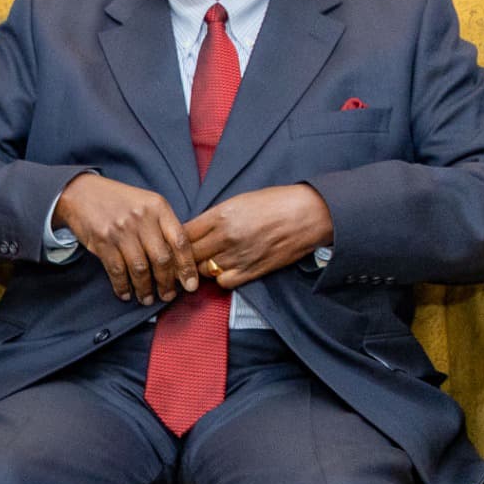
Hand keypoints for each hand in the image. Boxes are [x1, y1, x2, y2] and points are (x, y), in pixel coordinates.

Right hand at [53, 173, 196, 302]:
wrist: (82, 192)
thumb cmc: (119, 201)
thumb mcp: (147, 204)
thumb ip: (163, 225)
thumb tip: (179, 259)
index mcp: (158, 208)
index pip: (180, 241)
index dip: (187, 267)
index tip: (190, 285)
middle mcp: (141, 218)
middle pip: (161, 259)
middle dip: (166, 283)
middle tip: (168, 296)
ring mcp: (121, 230)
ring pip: (140, 268)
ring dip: (145, 289)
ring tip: (148, 299)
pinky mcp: (102, 241)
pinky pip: (117, 271)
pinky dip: (122, 286)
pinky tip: (126, 294)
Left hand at [182, 185, 334, 289]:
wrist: (309, 214)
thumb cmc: (275, 203)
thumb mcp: (239, 201)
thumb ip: (214, 217)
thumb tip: (193, 230)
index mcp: (220, 215)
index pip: (183, 233)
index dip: (176, 240)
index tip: (174, 243)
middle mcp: (225, 236)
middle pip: (189, 255)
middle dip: (183, 257)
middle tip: (183, 258)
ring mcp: (238, 256)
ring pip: (202, 270)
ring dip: (201, 268)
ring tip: (206, 262)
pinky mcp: (252, 271)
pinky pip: (223, 282)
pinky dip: (220, 279)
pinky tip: (225, 270)